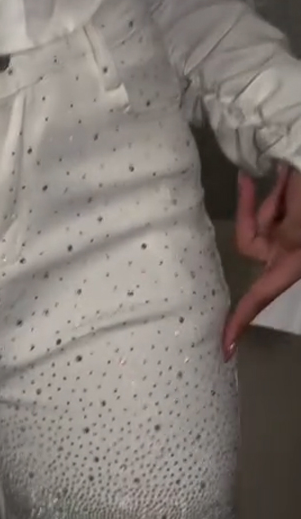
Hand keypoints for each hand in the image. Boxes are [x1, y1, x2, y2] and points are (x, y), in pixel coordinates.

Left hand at [223, 165, 300, 359]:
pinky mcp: (295, 213)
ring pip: (264, 217)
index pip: (259, 295)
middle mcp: (293, 250)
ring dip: (275, 195)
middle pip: (253, 241)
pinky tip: (288, 170)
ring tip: (292, 172)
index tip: (224, 347)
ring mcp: (294, 231)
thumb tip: (261, 236)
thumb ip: (284, 226)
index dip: (242, 320)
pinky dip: (280, 188)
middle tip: (272, 179)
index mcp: (296, 260)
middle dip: (257, 211)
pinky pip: (277, 204)